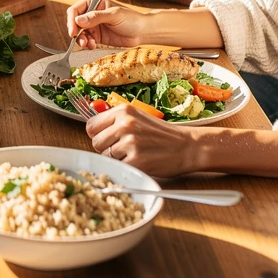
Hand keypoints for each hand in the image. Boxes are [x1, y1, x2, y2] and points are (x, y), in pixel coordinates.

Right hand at [65, 0, 148, 49]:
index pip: (75, 10)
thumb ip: (96, 17)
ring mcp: (93, 25)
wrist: (143, 32)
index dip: (72, 20)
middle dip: (76, 32)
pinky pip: (86, 40)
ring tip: (88, 45)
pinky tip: (93, 46)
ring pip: (79, 33)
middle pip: (75, 22)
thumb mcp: (114, 15)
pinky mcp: (97, 36)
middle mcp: (91, 13)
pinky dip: (87, 44)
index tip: (73, 31)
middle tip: (80, 41)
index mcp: (93, 2)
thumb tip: (79, 20)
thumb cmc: (132, 19)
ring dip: (81, 40)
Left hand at [86, 104, 200, 176]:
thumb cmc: (161, 134)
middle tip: (123, 148)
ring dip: (118, 158)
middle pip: (96, 142)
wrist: (187, 146)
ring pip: (106, 156)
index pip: (91, 126)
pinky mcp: (137, 160)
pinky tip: (140, 161)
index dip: (98, 135)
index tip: (107, 138)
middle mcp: (125, 124)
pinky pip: (119, 167)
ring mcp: (130, 142)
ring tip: (135, 153)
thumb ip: (114, 121)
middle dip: (106, 148)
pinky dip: (127, 167)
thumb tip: (92, 130)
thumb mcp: (136, 117)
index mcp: (122, 110)